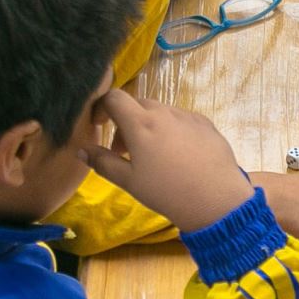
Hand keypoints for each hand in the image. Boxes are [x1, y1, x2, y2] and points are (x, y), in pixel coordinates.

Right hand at [82, 90, 252, 233]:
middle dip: (126, 123)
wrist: (215, 200)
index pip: (114, 98)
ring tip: (154, 157)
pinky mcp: (206, 124)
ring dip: (150, 127)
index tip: (99, 124)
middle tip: (126, 152)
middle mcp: (165, 112)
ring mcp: (188, 116)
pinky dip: (172, 130)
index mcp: (141, 123)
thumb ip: (102, 162)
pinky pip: (182, 120)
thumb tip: (82, 151)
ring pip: (161, 113)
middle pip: (138, 105)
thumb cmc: (166, 191)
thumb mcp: (128, 181)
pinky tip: (179, 156)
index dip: (101, 107)